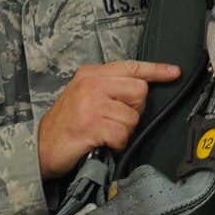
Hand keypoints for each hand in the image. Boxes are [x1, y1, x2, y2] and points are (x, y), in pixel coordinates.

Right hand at [38, 61, 180, 176]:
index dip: (156, 70)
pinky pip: (122, 135)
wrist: (41, 147)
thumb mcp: (83, 95)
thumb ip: (108, 88)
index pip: (131, 67)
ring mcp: (91, 104)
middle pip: (139, 91)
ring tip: (104, 134)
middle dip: (134, 110)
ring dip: (123, 132)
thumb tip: (139, 90)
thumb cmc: (65, 124)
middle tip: (115, 120)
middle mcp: (91, 85)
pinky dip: (116, 144)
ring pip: (132, 117)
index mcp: (91, 74)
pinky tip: (102, 143)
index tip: (173, 72)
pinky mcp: (92, 125)